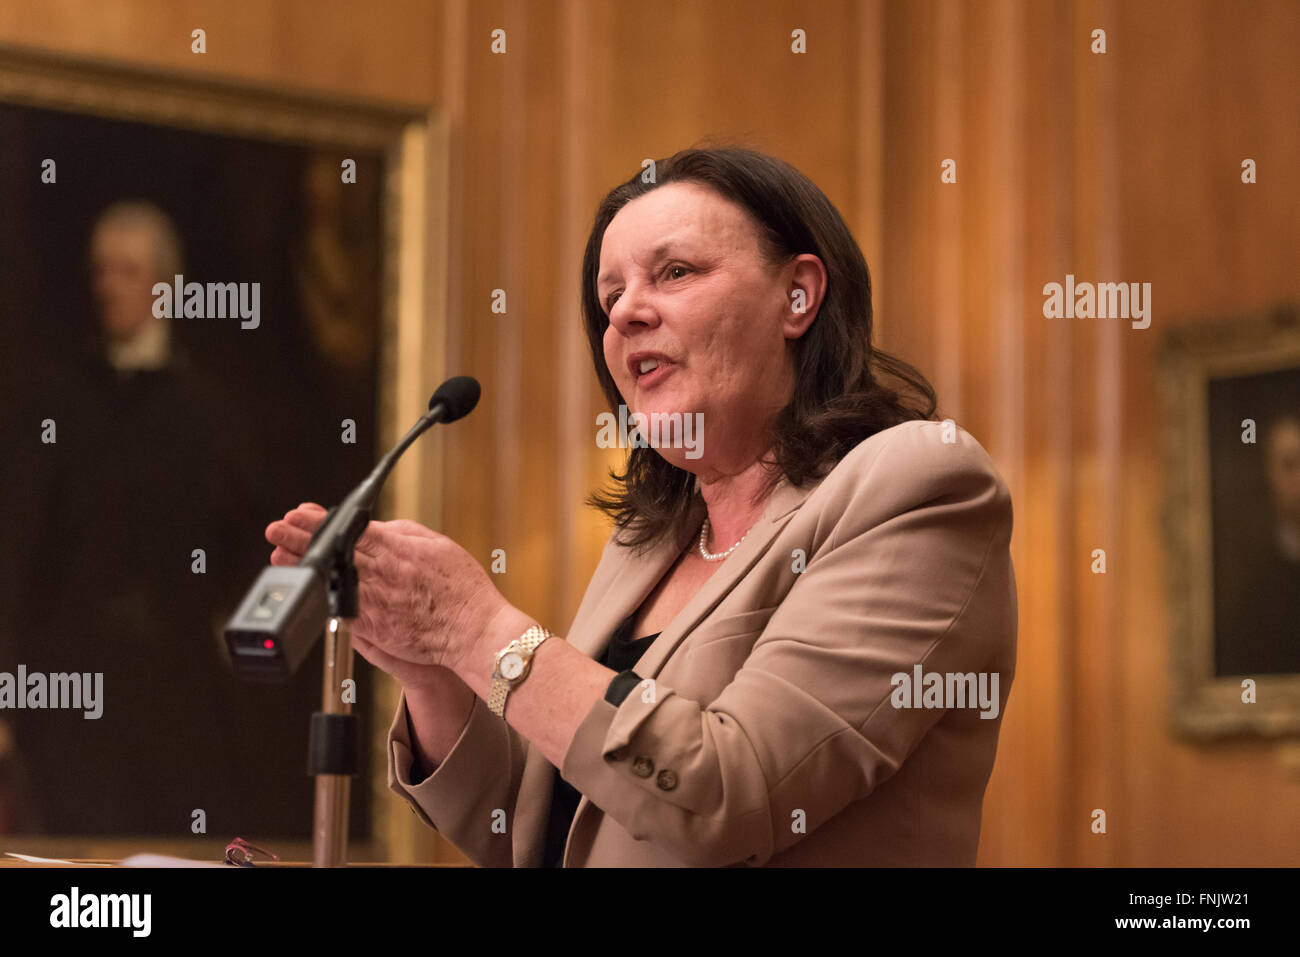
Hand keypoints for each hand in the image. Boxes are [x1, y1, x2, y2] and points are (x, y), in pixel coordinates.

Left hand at [264, 503, 509, 684]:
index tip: (297, 514)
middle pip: (334, 553)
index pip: (350, 531)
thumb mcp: (438, 545)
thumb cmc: (461, 589)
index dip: (319, 522)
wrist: (473, 630)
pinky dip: (323, 597)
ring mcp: (376, 602)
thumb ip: (404, 534)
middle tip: (276, 530)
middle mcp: (383, 575)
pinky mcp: (375, 628)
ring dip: (304, 568)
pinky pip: (342, 609)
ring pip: (330, 580)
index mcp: (398, 550)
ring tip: (280, 556)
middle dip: (301, 540)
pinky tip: (308, 589)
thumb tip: (377, 528)